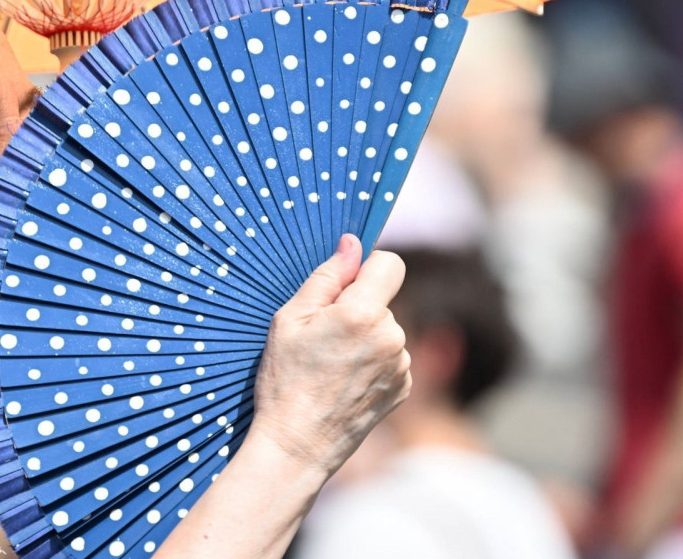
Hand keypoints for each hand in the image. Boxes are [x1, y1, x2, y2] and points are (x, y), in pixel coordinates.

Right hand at [248, 234, 410, 475]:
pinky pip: (391, 358)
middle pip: (382, 301)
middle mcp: (392, 337)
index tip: (346, 285)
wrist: (298, 444)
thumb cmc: (285, 380)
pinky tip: (344, 382)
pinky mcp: (404, 388)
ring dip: (365, 338)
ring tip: (331, 365)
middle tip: (321, 338)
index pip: (391, 264)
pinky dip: (372, 363)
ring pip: (386, 331)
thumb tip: (352, 244)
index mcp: (363, 314)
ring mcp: (402, 365)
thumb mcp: (290, 320)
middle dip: (357, 309)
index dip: (368, 268)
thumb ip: (326, 277)